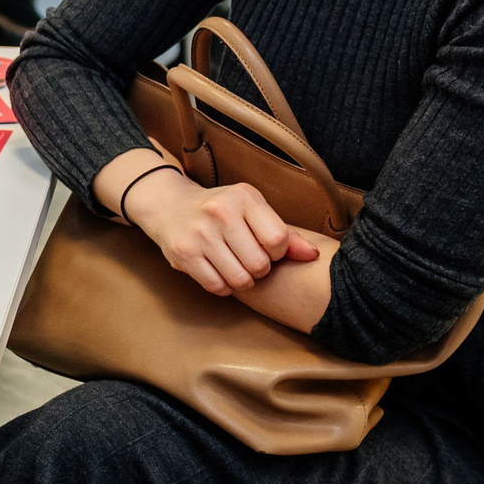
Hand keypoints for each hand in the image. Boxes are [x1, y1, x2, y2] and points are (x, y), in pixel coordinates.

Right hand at [123, 169, 320, 293]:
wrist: (169, 206)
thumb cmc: (221, 211)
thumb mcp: (252, 211)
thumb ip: (285, 234)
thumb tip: (314, 255)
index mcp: (244, 197)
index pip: (277, 240)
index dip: (277, 253)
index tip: (265, 248)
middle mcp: (220, 212)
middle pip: (259, 264)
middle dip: (259, 269)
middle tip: (249, 260)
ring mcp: (199, 234)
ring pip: (240, 279)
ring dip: (243, 280)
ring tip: (236, 267)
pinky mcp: (184, 254)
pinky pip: (217, 287)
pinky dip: (224, 286)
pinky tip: (220, 272)